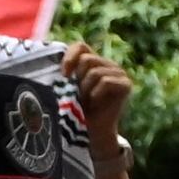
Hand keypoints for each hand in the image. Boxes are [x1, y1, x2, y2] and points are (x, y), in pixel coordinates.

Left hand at [64, 43, 136, 159]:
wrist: (91, 132)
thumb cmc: (75, 111)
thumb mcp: (66, 89)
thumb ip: (65, 74)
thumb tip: (53, 63)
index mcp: (92, 62)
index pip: (80, 46)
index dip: (69, 57)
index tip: (63, 75)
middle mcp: (107, 64)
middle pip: (87, 60)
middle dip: (77, 80)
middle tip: (77, 96)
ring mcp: (119, 73)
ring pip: (95, 72)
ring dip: (85, 90)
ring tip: (85, 102)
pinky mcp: (126, 84)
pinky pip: (106, 82)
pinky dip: (96, 94)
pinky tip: (95, 103)